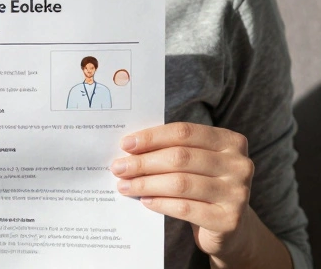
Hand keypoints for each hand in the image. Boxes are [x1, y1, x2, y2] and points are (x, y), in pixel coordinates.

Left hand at [112, 122, 257, 259]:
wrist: (232, 227)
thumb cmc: (205, 185)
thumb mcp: (195, 163)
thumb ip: (172, 150)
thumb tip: (129, 148)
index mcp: (230, 142)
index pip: (184, 132)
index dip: (152, 137)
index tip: (126, 144)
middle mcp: (239, 165)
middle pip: (180, 158)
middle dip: (144, 162)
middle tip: (119, 167)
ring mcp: (237, 194)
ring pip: (180, 183)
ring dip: (146, 184)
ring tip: (125, 186)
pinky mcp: (229, 220)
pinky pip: (185, 208)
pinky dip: (160, 203)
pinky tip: (145, 201)